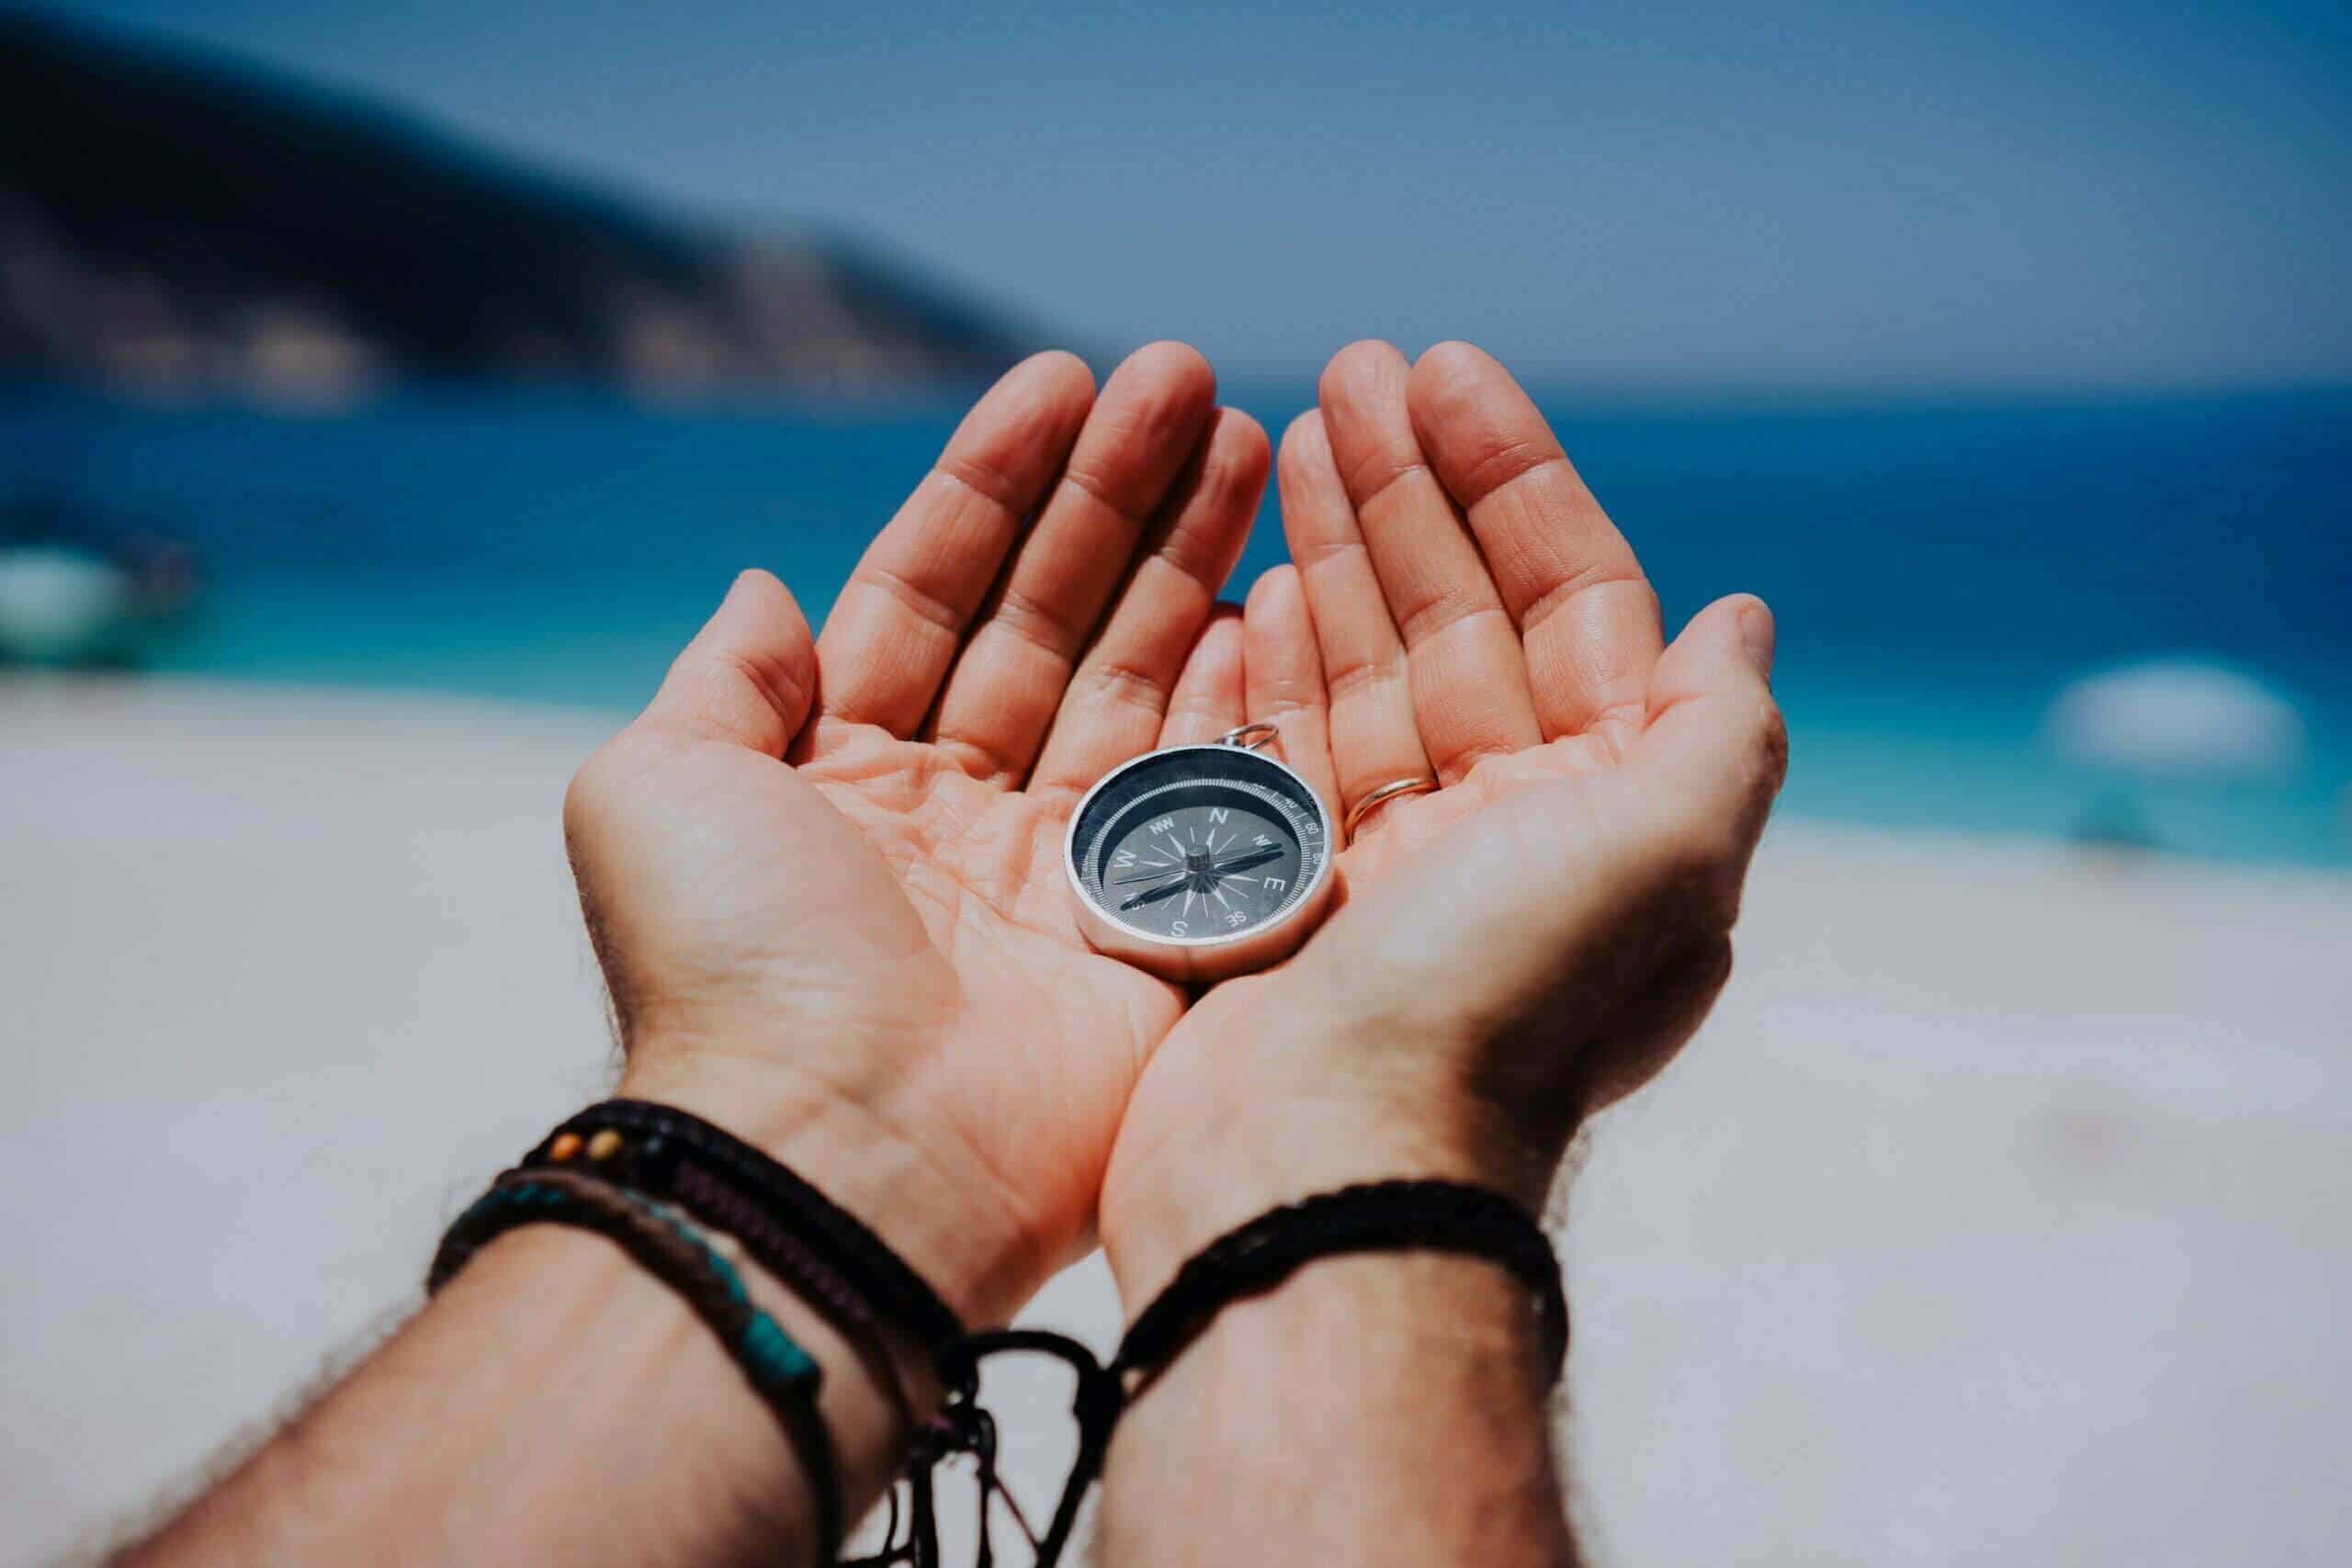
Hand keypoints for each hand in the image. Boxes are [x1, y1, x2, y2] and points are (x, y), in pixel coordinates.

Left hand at [561, 343, 1269, 1323]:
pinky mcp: (1147, 938)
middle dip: (1116, 493)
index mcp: (842, 770)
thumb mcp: (658, 787)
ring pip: (1134, 678)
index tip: (1062, 377)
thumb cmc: (730, 966)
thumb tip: (766, 585)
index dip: (995, 480)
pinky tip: (1274, 582)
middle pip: (1049, 615)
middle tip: (1188, 380)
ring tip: (1252, 435)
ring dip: (1190, 556)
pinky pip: (1203, 788)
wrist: (834, 1155)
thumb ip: (725, 678)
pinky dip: (1239, 685)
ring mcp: (1058, 871)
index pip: (931, 588)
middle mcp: (954, 810)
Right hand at [1101, 341, 1787, 1294]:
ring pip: (1361, 671)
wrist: (1326, 1172)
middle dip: (1406, 489)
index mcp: (1600, 812)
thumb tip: (1742, 616)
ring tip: (1281, 430)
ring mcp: (1383, 867)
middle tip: (1347, 369)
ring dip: (1330, 547)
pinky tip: (1247, 577)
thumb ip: (1719, 728)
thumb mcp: (1663, 852)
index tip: (1446, 373)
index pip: (1568, 604)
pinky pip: (1277, 752)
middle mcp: (1500, 833)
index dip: (1516, 479)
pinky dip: (1265, 661)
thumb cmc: (1498, 1006)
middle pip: (1455, 619)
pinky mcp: (1280, 900)